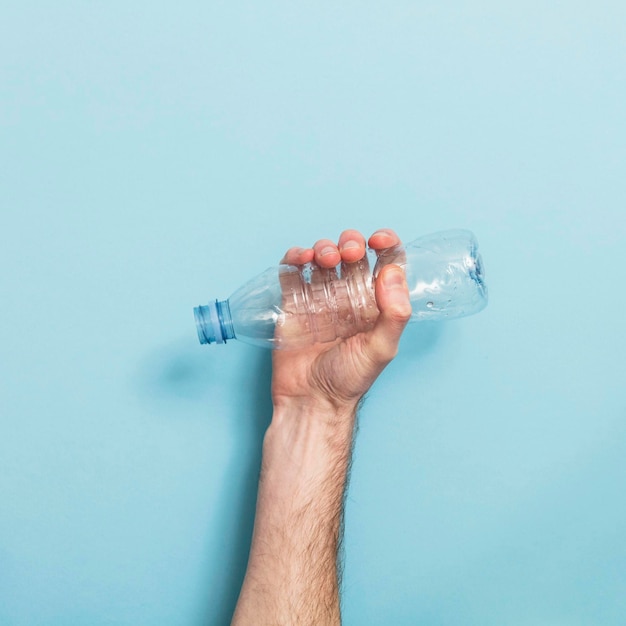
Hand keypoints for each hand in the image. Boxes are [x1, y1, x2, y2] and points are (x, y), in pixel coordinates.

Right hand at [271, 228, 411, 416]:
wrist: (310, 400)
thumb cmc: (349, 380)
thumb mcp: (382, 349)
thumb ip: (394, 313)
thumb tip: (392, 272)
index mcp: (375, 304)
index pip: (386, 263)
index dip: (385, 245)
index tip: (379, 240)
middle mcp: (348, 297)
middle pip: (352, 254)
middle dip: (351, 243)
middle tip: (349, 252)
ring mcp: (319, 298)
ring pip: (322, 258)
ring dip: (324, 247)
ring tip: (324, 258)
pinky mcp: (292, 303)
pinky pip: (292, 271)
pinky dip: (294, 258)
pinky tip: (301, 260)